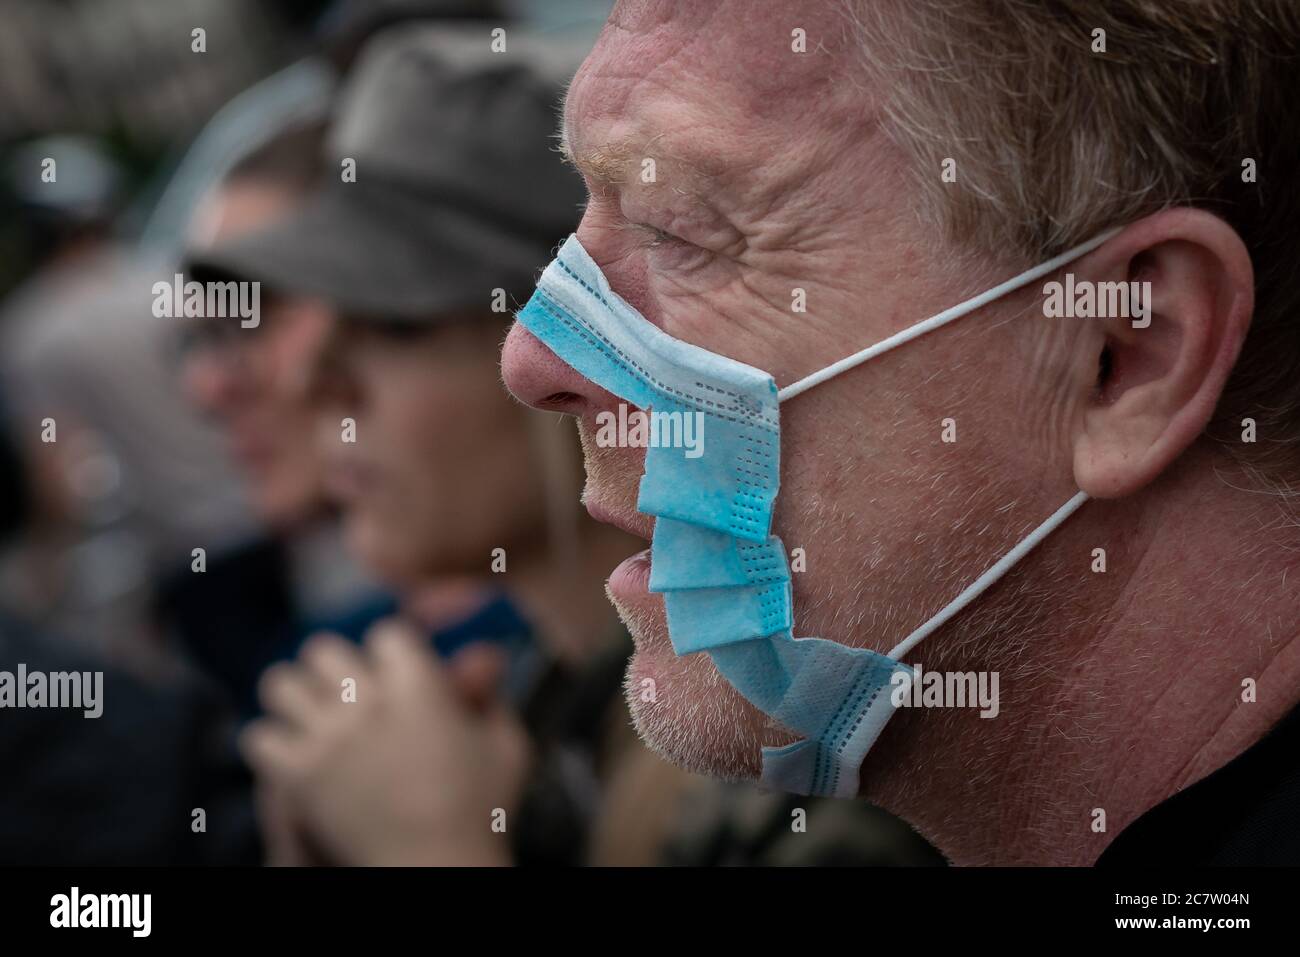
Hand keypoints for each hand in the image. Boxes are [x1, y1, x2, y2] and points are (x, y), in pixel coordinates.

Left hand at [241, 620, 529, 864]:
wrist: (437, 871)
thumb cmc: (481, 813)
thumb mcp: (505, 745)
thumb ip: (490, 695)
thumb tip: (482, 656)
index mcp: (418, 684)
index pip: (384, 634)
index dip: (391, 656)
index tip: (396, 679)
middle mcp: (366, 700)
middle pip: (323, 650)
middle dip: (335, 670)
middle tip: (346, 697)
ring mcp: (327, 737)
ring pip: (280, 683)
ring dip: (295, 697)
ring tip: (310, 718)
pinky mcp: (297, 776)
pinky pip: (258, 737)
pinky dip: (273, 745)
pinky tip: (293, 758)